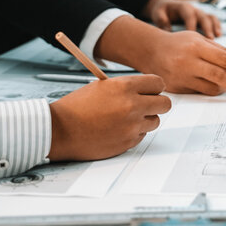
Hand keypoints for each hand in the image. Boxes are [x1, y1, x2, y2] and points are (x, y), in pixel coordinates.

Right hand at [47, 74, 170, 160]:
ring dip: (145, 119)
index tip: (152, 91)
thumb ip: (126, 88)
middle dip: (158, 103)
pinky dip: (134, 132)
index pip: (158, 83)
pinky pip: (142, 135)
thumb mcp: (101, 87)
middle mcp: (132, 106)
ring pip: (155, 121)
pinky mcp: (129, 142)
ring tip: (126, 118)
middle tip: (148, 105)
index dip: (155, 87)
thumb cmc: (77, 107)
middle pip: (165, 104)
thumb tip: (146, 91)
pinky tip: (116, 129)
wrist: (60, 130)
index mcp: (124, 87)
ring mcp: (132, 126)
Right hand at [95, 16, 225, 100]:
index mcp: (197, 46)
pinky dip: (209, 89)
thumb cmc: (180, 44)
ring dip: (224, 88)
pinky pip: (201, 93)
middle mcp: (189, 61)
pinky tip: (205, 81)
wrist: (150, 50)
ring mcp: (182, 76)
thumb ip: (219, 51)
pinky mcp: (177, 89)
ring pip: (212, 89)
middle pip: (221, 77)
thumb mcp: (198, 39)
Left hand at [144, 0, 221, 38]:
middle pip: (203, 17)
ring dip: (215, 26)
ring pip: (210, 18)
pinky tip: (219, 35)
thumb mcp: (158, 14)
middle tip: (210, 39)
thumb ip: (162, 22)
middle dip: (207, 28)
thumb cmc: (162, 11)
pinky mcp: (203, 18)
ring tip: (218, 36)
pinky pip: (213, 20)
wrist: (166, 7)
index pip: (189, 16)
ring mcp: (199, 13)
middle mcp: (193, 9)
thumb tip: (168, 32)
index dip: (192, 26)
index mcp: (183, 7)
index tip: (192, 38)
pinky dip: (217, 27)